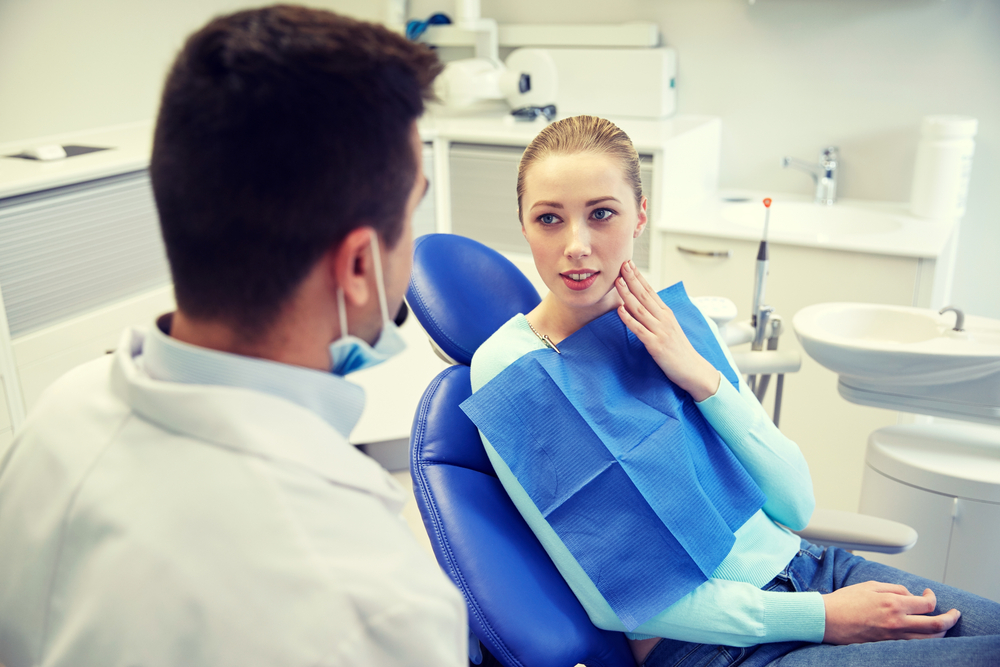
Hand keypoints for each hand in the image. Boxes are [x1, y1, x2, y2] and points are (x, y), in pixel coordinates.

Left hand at [615, 260, 719, 401]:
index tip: (629, 265)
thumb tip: (640, 305)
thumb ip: (657, 316)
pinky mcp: (656, 345)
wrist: (694, 370)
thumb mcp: (669, 328)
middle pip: (645, 295)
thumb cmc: (680, 350)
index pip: (650, 291)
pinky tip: (620, 310)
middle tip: (623, 265)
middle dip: (632, 279)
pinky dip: (629, 319)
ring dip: (627, 294)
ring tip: (618, 282)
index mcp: (667, 313)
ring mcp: (660, 331)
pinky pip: (639, 329)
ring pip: (640, 309)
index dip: (639, 277)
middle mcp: (664, 319)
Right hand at [822, 580, 960, 643]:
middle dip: (951, 619)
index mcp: (893, 603)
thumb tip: (909, 594)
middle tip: (955, 614)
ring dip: (941, 633)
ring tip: (943, 627)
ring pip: (929, 640)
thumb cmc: (844, 601)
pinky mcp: (887, 646)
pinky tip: (925, 636)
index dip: (933, 598)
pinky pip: (914, 646)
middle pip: (936, 625)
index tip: (929, 594)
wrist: (826, 619)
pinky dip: (925, 642)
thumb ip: (894, 588)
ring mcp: (893, 637)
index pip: (927, 604)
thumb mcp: (870, 585)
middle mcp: (897, 621)